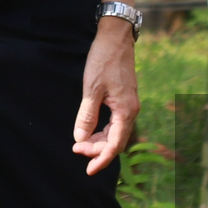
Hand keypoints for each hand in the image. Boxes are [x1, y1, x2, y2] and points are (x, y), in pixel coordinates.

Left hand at [72, 18, 138, 175]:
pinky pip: (115, 122)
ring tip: (80, 141)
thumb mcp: (92, 88)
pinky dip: (103, 129)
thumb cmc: (104, 60)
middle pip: (116, 141)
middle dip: (97, 149)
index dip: (101, 159)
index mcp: (126, 111)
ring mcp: (129, 104)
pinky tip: (90, 129)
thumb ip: (87, 115)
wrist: (116, 37)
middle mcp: (131, 110)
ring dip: (99, 140)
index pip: (114, 145)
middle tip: (76, 149)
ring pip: (116, 132)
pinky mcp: (124, 98)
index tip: (88, 170)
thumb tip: (81, 138)